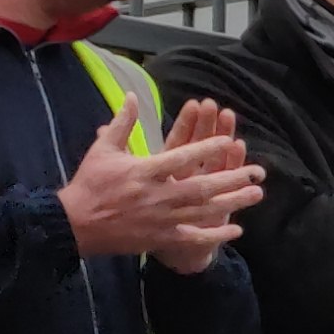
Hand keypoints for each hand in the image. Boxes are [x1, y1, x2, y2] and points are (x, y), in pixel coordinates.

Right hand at [61, 101, 257, 271]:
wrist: (75, 224)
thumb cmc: (90, 184)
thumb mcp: (103, 149)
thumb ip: (122, 123)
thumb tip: (131, 95)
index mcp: (144, 171)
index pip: (181, 156)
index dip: (206, 148)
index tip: (229, 140)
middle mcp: (157, 195)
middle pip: (202, 186)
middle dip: (232, 179)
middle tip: (258, 172)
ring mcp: (161, 219)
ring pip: (204, 211)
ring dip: (232, 203)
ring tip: (257, 194)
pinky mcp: (160, 238)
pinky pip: (193, 237)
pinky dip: (215, 236)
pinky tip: (237, 230)